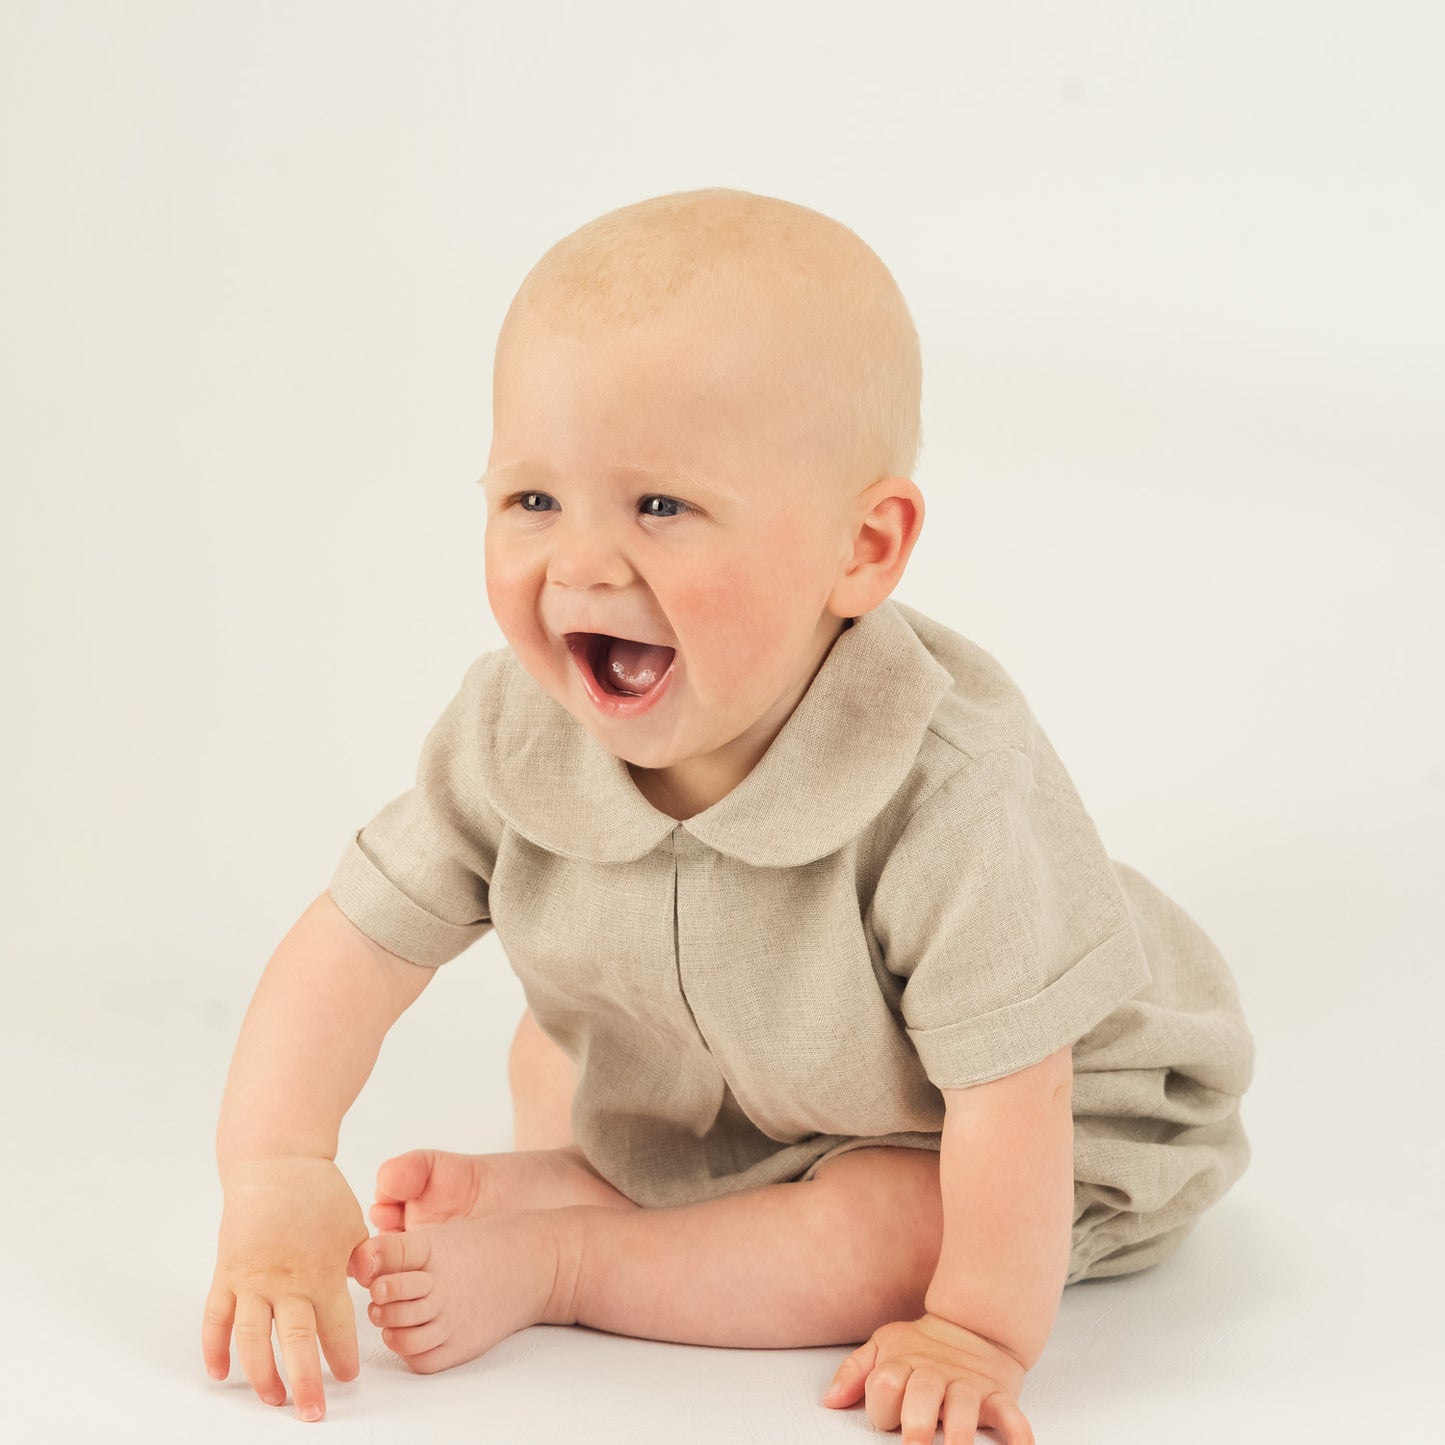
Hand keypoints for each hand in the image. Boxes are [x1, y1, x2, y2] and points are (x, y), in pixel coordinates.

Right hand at [202, 1156, 368, 1420]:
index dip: (341, 1355)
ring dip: (260, 1374)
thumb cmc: (321, 1194)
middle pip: (293, 1342)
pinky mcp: (226, 1272)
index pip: (334, 1326)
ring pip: (251, 1339)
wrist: (277, 1164)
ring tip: (272, 1400)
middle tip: (312, 1413)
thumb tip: (372, 1289)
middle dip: (304, 1382)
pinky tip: (219, 1374)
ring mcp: (251, 1279)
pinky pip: (214, 1317)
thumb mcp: (353, 1226)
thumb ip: (362, 1263)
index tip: (347, 1378)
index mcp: (321, 1271)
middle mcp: (284, 1281)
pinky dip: (213, 1348)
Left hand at [823, 1312, 1033, 1444]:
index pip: (883, 1386)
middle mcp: (935, 1376)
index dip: (881, 1405)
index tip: (888, 1422)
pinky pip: (1011, 1414)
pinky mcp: (997, 1395)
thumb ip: (855, 1372)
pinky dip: (1018, 1432)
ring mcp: (967, 1386)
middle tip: (915, 1443)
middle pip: (922, 1396)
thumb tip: (831, 1400)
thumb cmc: (921, 1347)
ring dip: (960, 1432)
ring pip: (963, 1407)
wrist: (975, 1324)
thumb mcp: (883, 1347)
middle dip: (917, 1422)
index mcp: (903, 1365)